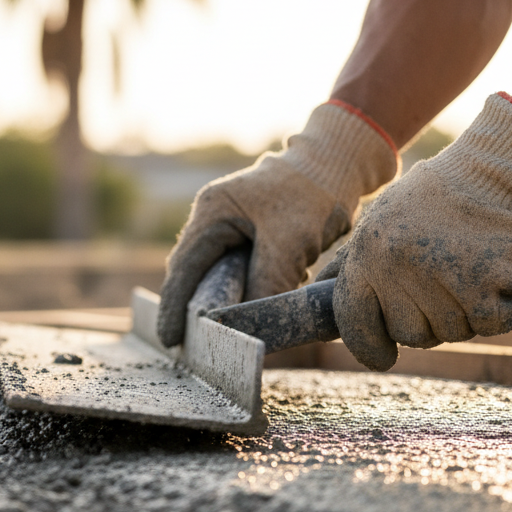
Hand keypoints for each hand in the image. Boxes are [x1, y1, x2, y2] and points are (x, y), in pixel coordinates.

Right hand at [157, 102, 396, 346]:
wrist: (340, 163)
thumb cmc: (312, 193)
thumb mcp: (288, 242)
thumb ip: (265, 282)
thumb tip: (251, 323)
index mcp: (212, 212)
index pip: (184, 267)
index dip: (175, 305)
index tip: (171, 339)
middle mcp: (214, 219)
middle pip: (194, 273)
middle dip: (192, 309)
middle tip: (191, 348)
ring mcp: (231, 227)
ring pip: (217, 276)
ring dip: (217, 304)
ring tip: (214, 339)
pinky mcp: (251, 236)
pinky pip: (238, 273)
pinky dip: (240, 295)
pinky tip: (243, 317)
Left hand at [319, 93, 511, 370]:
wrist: (499, 174)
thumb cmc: (437, 200)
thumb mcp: (382, 220)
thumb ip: (352, 260)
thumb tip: (320, 292)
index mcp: (368, 251)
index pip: (354, 319)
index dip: (367, 346)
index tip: (381, 358)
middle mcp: (397, 267)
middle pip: (409, 334)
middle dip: (427, 318)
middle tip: (443, 277)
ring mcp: (441, 279)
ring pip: (451, 333)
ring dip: (464, 312)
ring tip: (468, 265)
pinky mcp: (486, 289)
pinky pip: (488, 325)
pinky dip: (498, 308)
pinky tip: (494, 271)